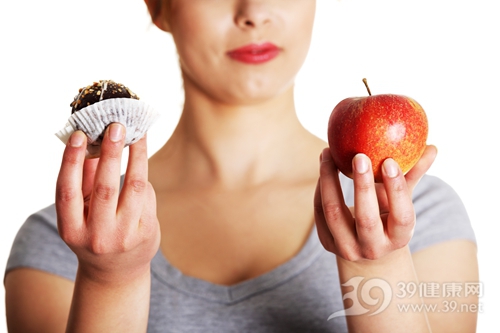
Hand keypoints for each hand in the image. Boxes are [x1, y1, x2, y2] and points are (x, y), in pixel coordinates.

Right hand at [55, 124, 159, 282]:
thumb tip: (91, 141)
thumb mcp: (80, 213)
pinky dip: (143, 177)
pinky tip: (140, 165)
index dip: (71, 161)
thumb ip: (83, 181)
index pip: (67, 191)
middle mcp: (97, 236)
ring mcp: (125, 236)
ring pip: (135, 188)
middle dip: (112, 153)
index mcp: (71, 230)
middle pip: (105, 188)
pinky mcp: (147, 233)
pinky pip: (148, 196)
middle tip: (117, 126)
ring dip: (137, 157)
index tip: (79, 134)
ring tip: (137, 135)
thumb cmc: (94, 231)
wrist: (116, 271)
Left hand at [314, 145, 436, 261]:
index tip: (390, 160)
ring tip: (328, 152)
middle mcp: (373, 248)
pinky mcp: (326, 242)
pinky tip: (324, 164)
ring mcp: (347, 248)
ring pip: (334, 213)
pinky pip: (320, 211)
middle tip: (359, 155)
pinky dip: (321, 186)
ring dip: (329, 180)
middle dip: (362, 186)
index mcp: (398, 238)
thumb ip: (413, 176)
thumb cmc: (388, 216)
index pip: (402, 216)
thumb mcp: (402, 201)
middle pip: (366, 219)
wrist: (364, 248)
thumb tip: (432, 147)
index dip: (397, 189)